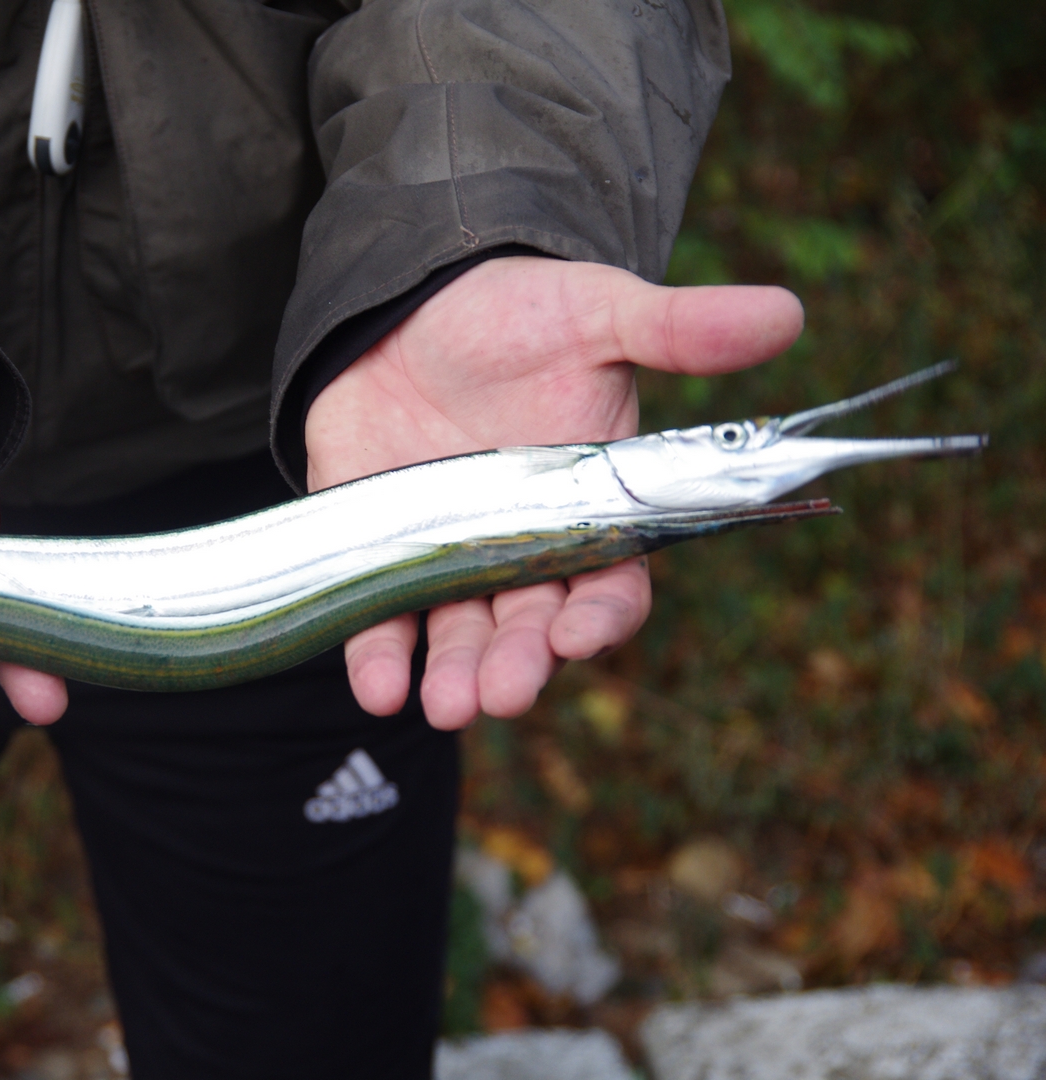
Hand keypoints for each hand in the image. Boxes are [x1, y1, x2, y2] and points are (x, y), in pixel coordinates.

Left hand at [305, 256, 803, 728]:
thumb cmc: (519, 313)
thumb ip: (678, 330)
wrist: (412, 301)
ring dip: (453, 678)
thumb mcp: (596, 312)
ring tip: (446, 706)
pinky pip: (378, 620)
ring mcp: (447, 560)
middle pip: (529, 630)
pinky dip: (377, 658)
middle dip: (518, 666)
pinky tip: (378, 688)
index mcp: (591, 514)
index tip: (578, 634)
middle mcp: (522, 552)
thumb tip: (787, 312)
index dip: (599, 617)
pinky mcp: (377, 552)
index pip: (609, 586)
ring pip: (458, 638)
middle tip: (502, 694)